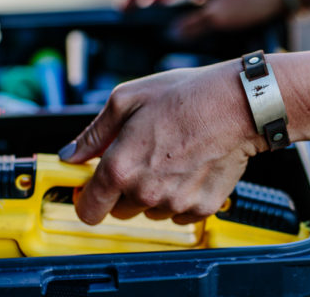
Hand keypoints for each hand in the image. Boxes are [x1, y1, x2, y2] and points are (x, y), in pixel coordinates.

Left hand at [58, 61, 264, 224]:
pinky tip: (191, 169)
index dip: (87, 200)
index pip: (89, 209)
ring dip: (155, 193)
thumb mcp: (128, 99)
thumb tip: (73, 154)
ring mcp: (176, 202)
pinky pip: (182, 213)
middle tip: (143, 159)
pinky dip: (182, 196)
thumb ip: (94, 133)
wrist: (236, 105)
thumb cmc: (187, 96)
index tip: (92, 190)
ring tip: (172, 158)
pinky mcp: (203, 207)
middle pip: (121, 211)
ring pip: (152, 211)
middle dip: (125, 189)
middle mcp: (147, 191)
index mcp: (121, 167)